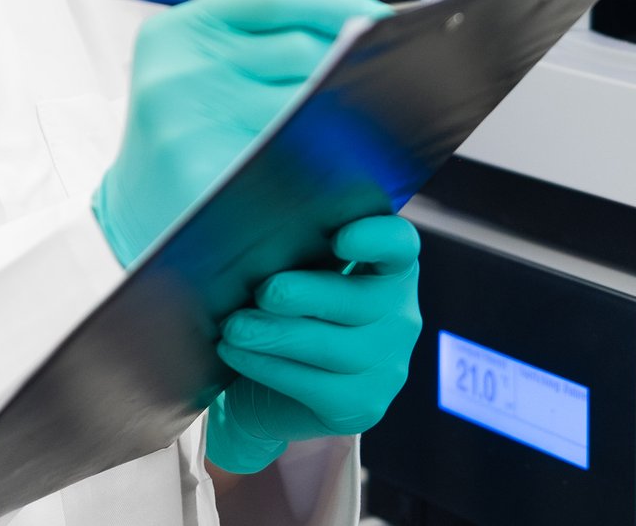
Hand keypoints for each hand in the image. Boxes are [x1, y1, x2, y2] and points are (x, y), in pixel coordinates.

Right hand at [92, 0, 386, 266]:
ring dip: (345, 110)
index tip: (379, 19)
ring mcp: (189, 125)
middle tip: (382, 76)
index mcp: (176, 32)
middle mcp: (178, 72)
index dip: (338, 4)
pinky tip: (340, 157)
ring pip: (305, 103)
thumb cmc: (182, 135)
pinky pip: (294, 155)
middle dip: (349, 63)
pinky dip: (327, 154)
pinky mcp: (206, 175)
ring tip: (363, 116)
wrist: (131, 214)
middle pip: (299, 50)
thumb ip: (259, 42)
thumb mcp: (196, 69)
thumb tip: (360, 29)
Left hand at [203, 214, 422, 474]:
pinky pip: (317, 386)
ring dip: (279, 336)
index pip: (399, 244)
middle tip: (263, 293)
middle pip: (365, 301)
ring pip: (338, 350)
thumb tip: (252, 228)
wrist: (271, 390)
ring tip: (235, 328)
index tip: (339, 238)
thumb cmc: (286, 311)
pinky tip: (235, 353)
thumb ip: (294, 247)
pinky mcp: (363, 407)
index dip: (377, 238)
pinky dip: (270, 367)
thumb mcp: (295, 270)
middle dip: (309, 296)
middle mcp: (400, 316)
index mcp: (389, 267)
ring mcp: (388, 367)